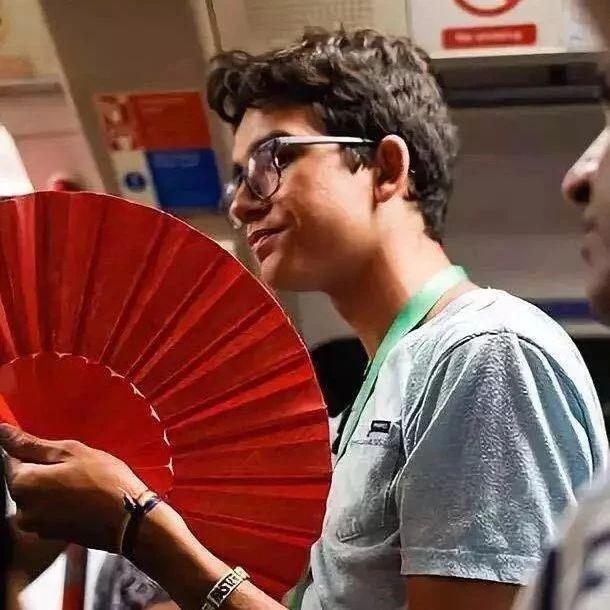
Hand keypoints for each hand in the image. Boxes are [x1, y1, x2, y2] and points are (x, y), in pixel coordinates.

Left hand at [0, 424, 147, 551]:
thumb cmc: (103, 479)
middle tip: (76, 466)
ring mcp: (35, 526)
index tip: (60, 452)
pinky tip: (83, 498)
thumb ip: (32, 444)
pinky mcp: (50, 536)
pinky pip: (48, 511)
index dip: (36, 451)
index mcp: (22, 484)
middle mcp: (21, 509)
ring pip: (37, 496)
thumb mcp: (71, 452)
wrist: (128, 519)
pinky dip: (60, 502)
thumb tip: (2, 431)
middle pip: (24, 479)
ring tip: (82, 482)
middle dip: (44, 470)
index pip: (11, 458)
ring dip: (52, 486)